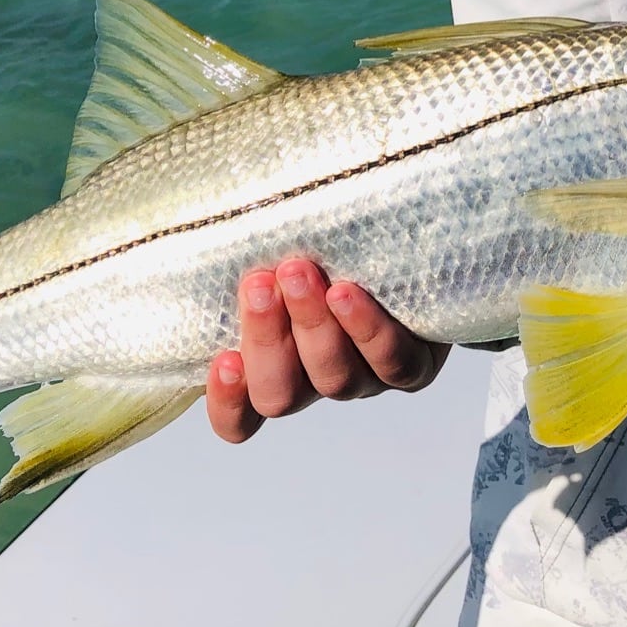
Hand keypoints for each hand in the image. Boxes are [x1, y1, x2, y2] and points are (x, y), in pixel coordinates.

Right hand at [206, 259, 449, 442]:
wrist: (420, 256)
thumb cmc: (332, 252)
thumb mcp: (285, 254)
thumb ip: (249, 252)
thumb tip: (206, 210)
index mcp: (279, 371)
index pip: (242, 416)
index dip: (227, 403)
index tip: (221, 359)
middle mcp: (319, 383)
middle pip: (280, 394)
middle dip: (265, 339)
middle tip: (259, 284)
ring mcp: (367, 379)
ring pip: (332, 378)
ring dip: (311, 325)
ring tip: (299, 272)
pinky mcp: (414, 367)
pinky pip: (392, 363)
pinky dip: (365, 330)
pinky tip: (346, 294)